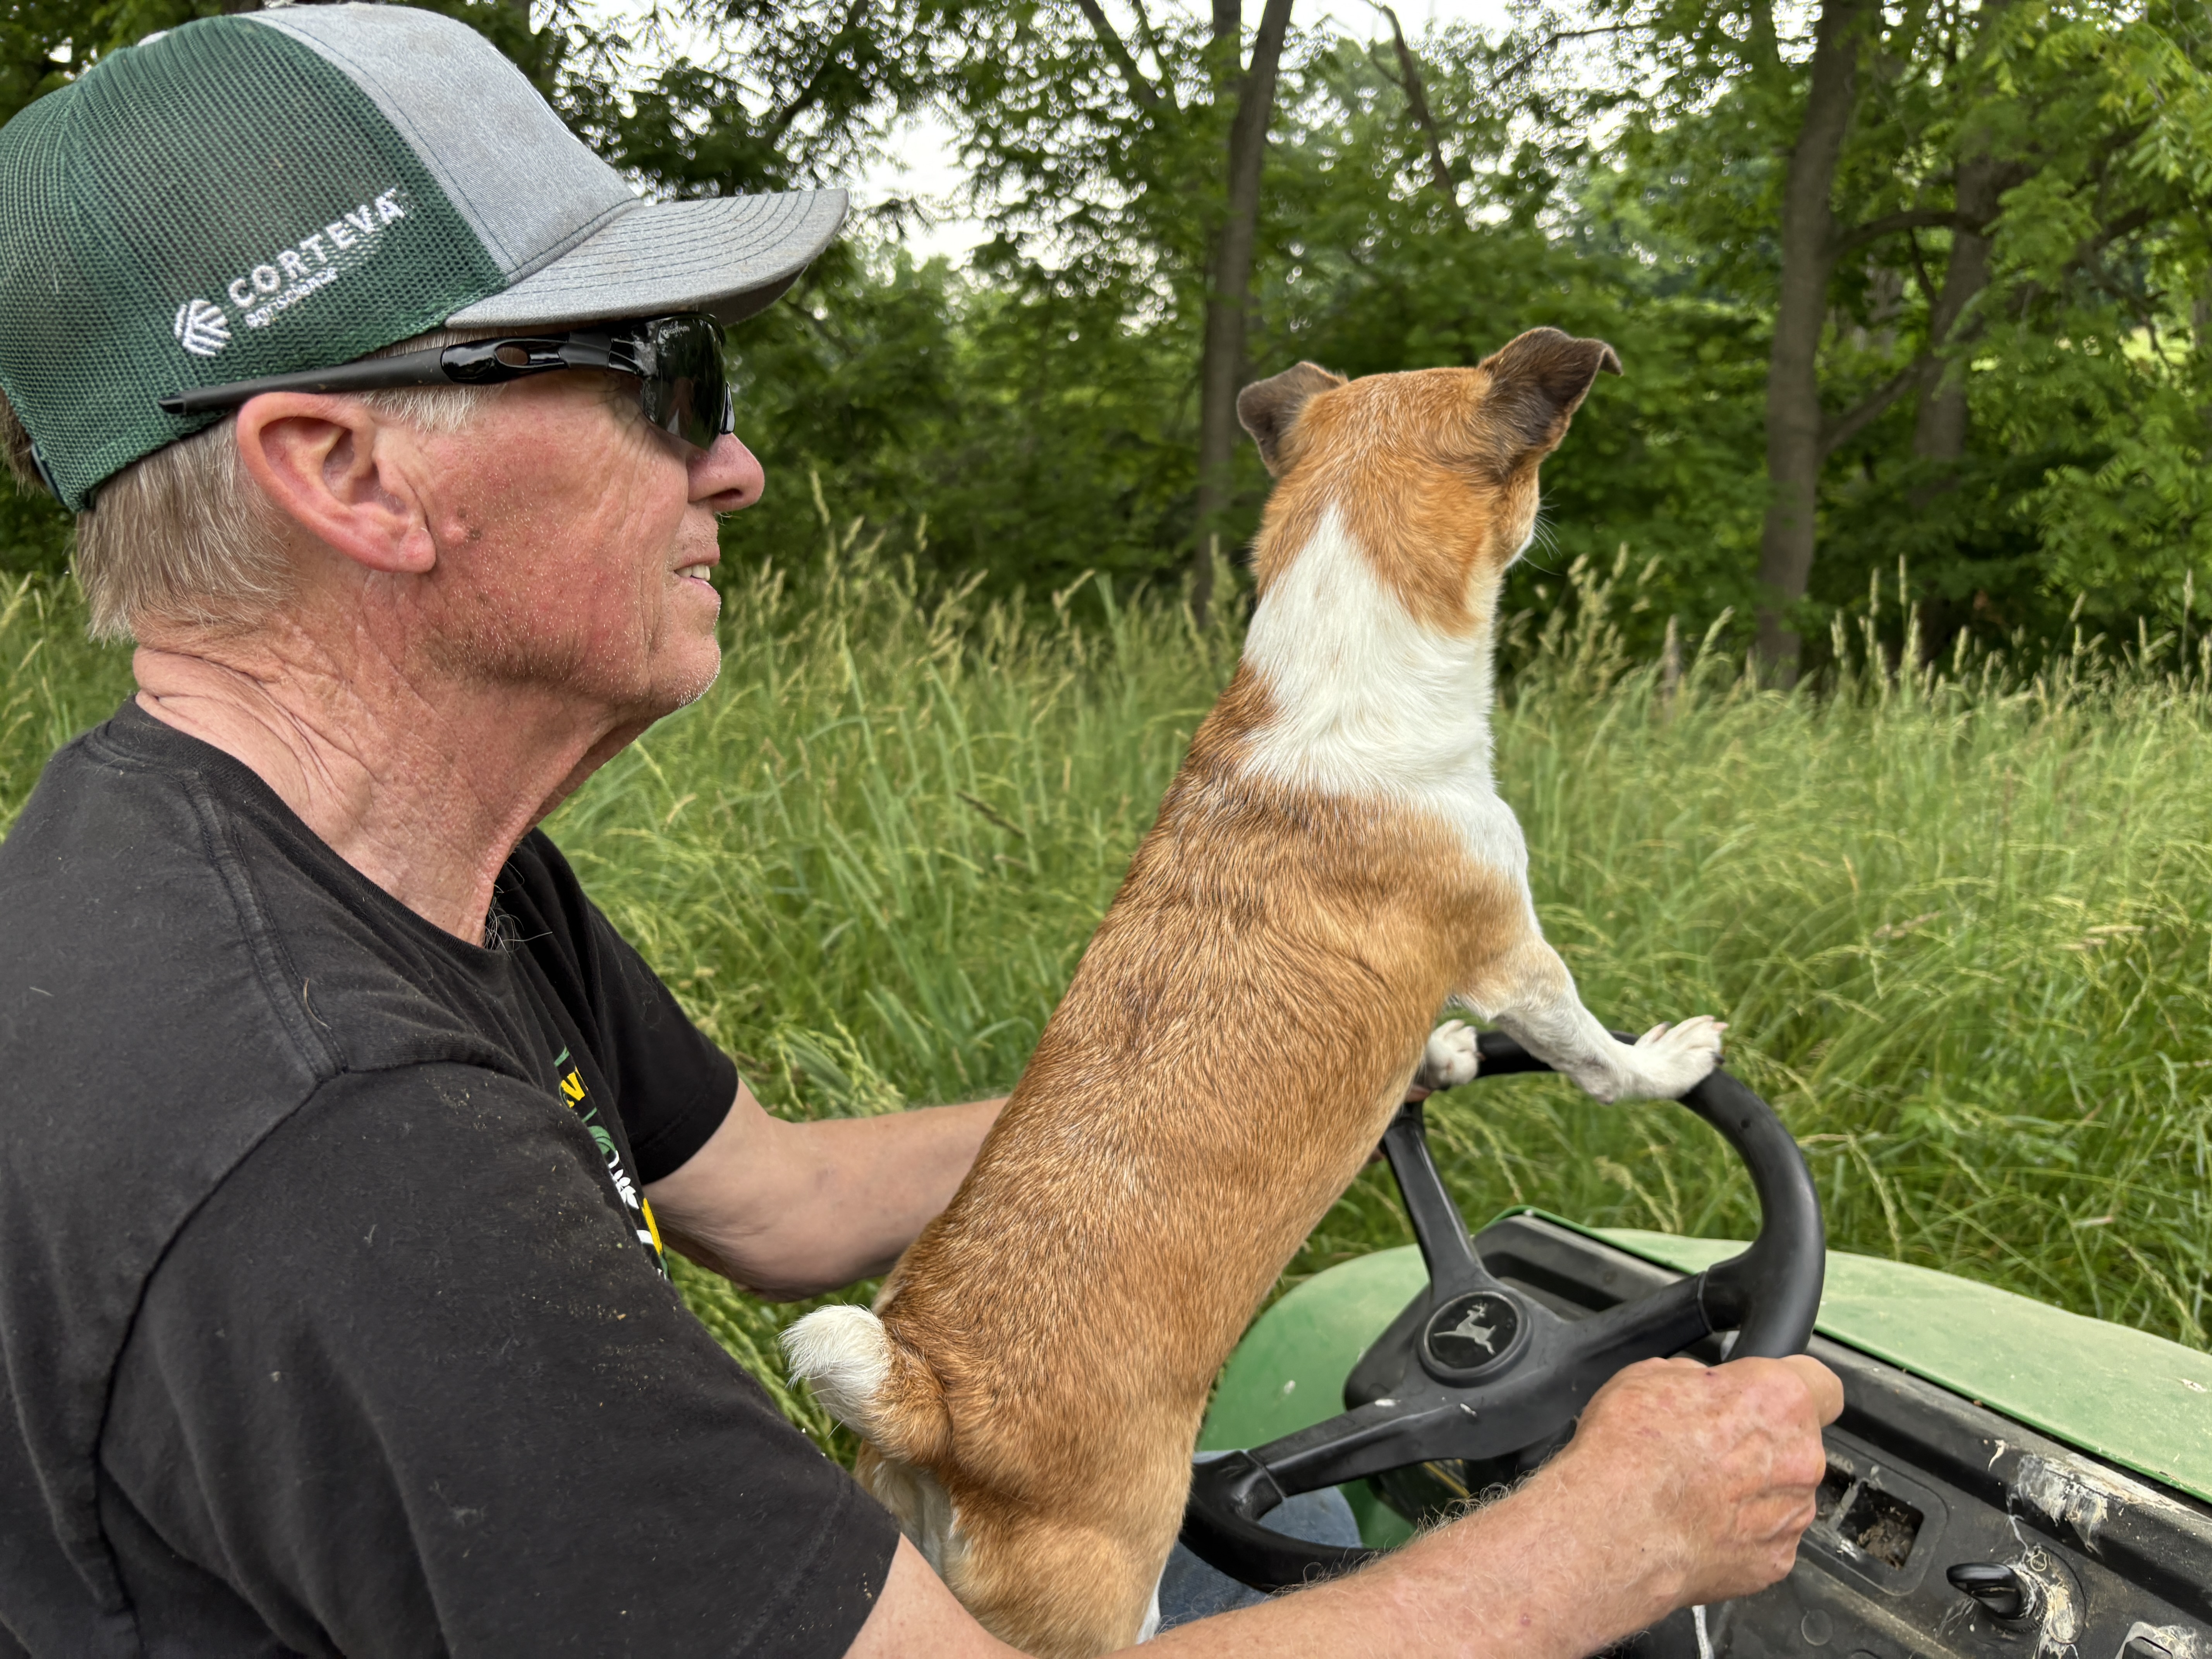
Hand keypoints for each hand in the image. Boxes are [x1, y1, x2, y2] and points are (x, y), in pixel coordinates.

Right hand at [1545, 1353, 1841, 1613]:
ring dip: (1750, 1492)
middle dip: (1759, 1445)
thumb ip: (1698, 1381)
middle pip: (1796, 1445)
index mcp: (1778, 1400)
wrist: (1614, 1529)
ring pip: (1782, 1494)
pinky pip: (1766, 1539)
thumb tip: (1703, 1392)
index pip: (1822, 1386)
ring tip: (1694, 1496)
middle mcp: (1800, 1458)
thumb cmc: (1630, 1449)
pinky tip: (1697, 1529)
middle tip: (1707, 1450)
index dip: (1795, 1388)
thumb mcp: (1650, 1375)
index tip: (1769, 1399)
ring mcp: (1792, 1516)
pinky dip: (1739, 1535)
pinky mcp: (1776, 1562)